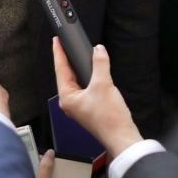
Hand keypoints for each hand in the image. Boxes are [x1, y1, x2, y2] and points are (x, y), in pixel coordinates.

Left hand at [51, 37, 142, 157]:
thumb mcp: (103, 84)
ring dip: (79, 69)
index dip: (58, 53)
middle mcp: (70, 103)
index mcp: (67, 98)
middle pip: (67, 75)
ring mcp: (80, 106)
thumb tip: (98, 50)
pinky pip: (86, 87)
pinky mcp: (90, 107)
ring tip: (78, 55)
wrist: (121, 136)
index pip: (60, 70)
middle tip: (65, 44)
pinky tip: (93, 71)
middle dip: (68, 60)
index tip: (56, 41)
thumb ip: (100, 63)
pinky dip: (88, 77)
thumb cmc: (109, 119)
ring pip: (77, 81)